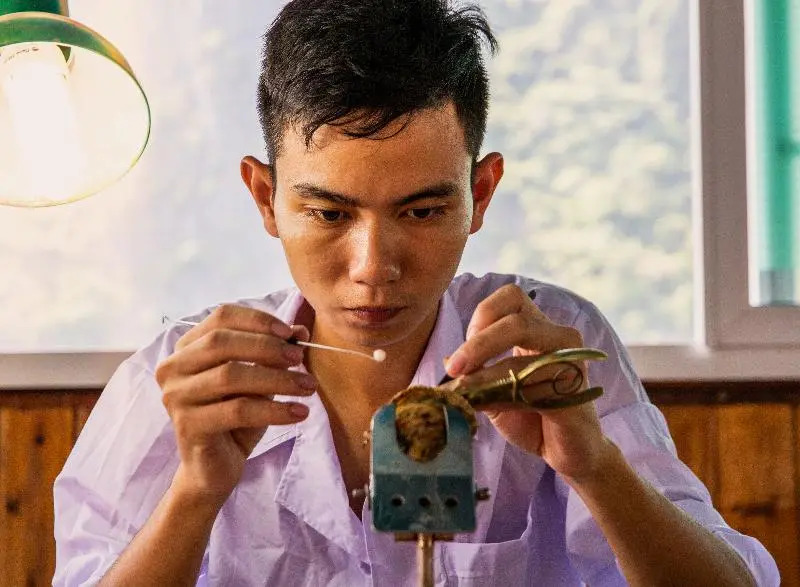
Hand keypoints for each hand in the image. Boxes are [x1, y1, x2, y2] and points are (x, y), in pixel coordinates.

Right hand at [155, 305, 316, 503]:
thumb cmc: (235, 418)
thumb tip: (299, 330)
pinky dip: (274, 409)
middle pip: (222, 342)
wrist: (214, 468)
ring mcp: (176, 396)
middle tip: (300, 358)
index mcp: (187, 348)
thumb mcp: (258, 379)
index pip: (221, 317)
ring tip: (308, 387)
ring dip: (277, 378)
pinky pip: (237, 410)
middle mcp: (173, 367)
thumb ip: (273, 353)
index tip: (290, 332)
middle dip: (267, 347)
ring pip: (231, 375)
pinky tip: (299, 413)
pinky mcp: (188, 425)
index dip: (257, 320)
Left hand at [444, 284, 613, 482]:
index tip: (465, 348)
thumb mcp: (496, 392)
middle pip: (516, 319)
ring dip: (485, 371)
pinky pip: (533, 384)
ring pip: (523, 354)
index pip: (511, 297)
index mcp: (539, 329)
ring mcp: (571, 361)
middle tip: (454, 367)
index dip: (483, 315)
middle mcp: (559, 337)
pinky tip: (484, 404)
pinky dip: (501, 393)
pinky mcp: (574, 390)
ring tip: (461, 390)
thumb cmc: (533, 418)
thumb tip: (445, 362)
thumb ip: (476, 375)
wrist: (568, 453)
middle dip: (478, 343)